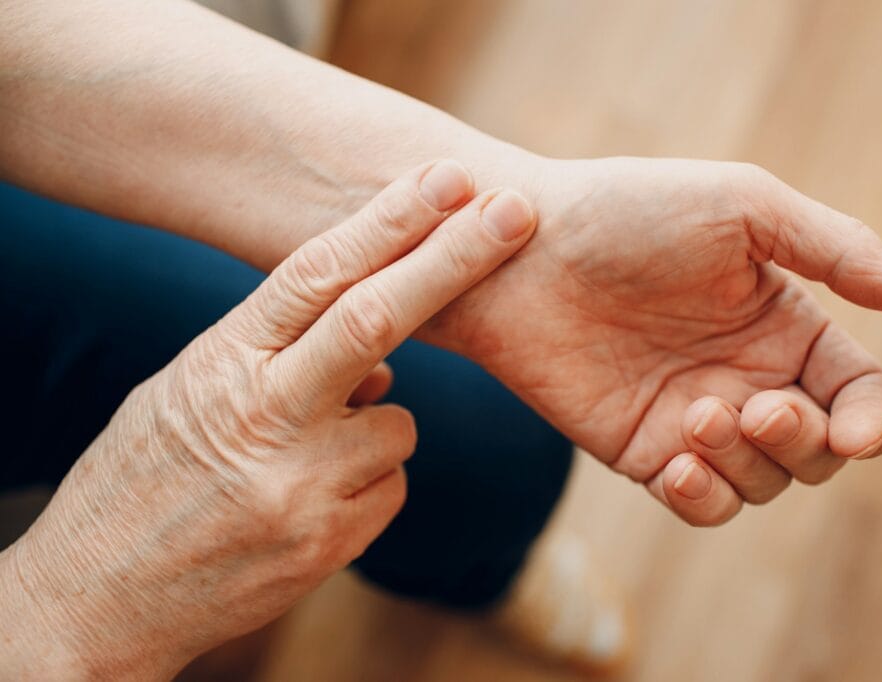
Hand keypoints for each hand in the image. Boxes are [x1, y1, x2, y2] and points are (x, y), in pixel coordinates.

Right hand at [0, 160, 536, 678]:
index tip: (447, 179)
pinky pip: (391, 485)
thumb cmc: (147, 474)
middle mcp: (266, 418)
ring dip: (375, 425)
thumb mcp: (192, 390)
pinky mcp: (329, 544)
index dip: (389, 220)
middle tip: (518, 210)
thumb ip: (283, 356)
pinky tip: (305, 503)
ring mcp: (300, 486)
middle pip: (378, 320)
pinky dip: (367, 479)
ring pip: (398, 423)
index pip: (315, 274)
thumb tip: (384, 356)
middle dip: (457, 257)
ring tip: (300, 459)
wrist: (101, 595)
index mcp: (223, 363)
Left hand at [425, 157, 881, 525]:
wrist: (515, 250)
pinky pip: (700, 504)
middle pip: (817, 450)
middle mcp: (746, 374)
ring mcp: (694, 418)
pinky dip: (705, 497)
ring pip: (763, 482)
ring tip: (696, 417)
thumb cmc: (626, 213)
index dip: (869, 422)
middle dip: (800, 442)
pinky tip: (677, 463)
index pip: (858, 392)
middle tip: (751, 405)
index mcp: (782, 322)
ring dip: (747, 464)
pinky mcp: (642, 451)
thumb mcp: (742, 207)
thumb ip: (837, 249)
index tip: (857, 433)